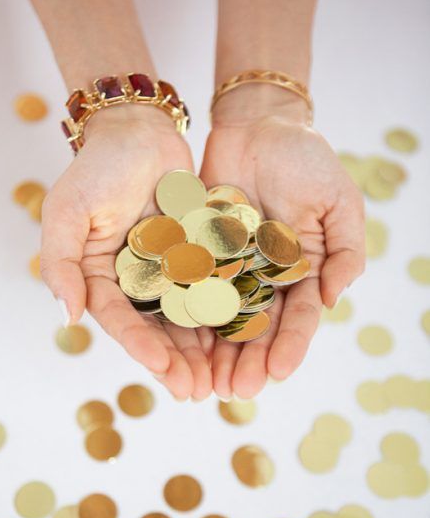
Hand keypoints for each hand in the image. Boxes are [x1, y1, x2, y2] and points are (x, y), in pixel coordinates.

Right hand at [41, 106, 213, 400]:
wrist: (138, 130)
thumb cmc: (95, 170)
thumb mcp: (66, 214)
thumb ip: (61, 265)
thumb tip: (68, 317)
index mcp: (99, 277)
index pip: (120, 319)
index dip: (139, 345)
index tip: (162, 366)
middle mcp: (133, 280)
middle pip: (155, 329)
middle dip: (176, 362)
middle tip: (197, 392)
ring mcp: (167, 269)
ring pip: (187, 317)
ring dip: (203, 350)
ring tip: (221, 380)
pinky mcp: (197, 254)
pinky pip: (213, 287)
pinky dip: (227, 313)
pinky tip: (245, 337)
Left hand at [200, 89, 364, 398]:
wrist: (257, 124)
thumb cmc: (305, 159)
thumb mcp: (338, 200)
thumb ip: (344, 250)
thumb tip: (335, 300)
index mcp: (301, 270)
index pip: (296, 317)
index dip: (288, 346)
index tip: (277, 374)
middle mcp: (262, 275)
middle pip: (254, 327)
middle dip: (245, 361)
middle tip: (233, 392)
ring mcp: (227, 265)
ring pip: (219, 317)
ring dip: (212, 352)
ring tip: (202, 383)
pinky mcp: (195, 251)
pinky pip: (187, 287)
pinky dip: (183, 316)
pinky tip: (174, 344)